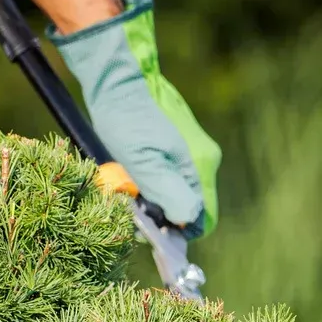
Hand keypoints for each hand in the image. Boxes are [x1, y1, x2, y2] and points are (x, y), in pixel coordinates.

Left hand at [49, 0, 221, 235]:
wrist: (118, 86)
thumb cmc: (126, 122)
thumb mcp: (141, 160)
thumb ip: (165, 190)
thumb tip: (187, 220)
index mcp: (198, 165)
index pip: (203, 218)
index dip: (179, 233)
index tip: (152, 235)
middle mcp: (202, 160)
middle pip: (190, 208)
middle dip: (164, 219)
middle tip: (133, 216)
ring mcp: (191, 154)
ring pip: (178, 195)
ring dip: (155, 204)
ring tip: (128, 197)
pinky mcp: (177, 149)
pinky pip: (170, 181)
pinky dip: (152, 189)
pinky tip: (132, 183)